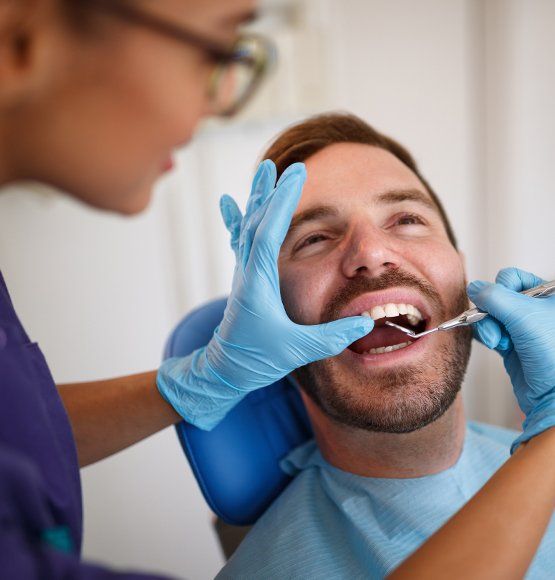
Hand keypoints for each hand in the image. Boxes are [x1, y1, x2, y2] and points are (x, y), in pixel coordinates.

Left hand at [157, 160, 373, 429]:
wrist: (224, 370)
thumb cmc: (256, 360)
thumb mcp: (297, 351)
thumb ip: (332, 336)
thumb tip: (366, 323)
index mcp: (258, 283)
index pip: (269, 232)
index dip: (282, 202)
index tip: (295, 174)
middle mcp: (247, 272)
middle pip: (256, 222)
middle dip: (270, 192)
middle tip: (281, 166)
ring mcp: (244, 274)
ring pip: (248, 227)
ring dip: (258, 199)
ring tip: (263, 173)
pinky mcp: (245, 279)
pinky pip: (241, 241)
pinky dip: (238, 219)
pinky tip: (229, 204)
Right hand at [467, 267, 554, 451]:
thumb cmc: (552, 355)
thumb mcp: (522, 315)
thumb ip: (494, 296)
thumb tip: (473, 288)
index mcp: (548, 296)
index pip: (514, 278)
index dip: (503, 288)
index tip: (504, 303)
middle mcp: (537, 310)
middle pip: (498, 297)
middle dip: (492, 312)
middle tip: (500, 326)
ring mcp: (524, 329)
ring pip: (491, 315)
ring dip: (489, 327)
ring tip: (499, 341)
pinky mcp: (514, 345)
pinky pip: (490, 331)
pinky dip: (488, 336)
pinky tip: (496, 345)